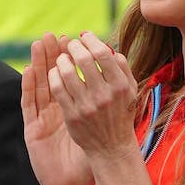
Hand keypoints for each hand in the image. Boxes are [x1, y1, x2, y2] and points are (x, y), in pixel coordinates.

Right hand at [22, 33, 93, 184]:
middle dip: (53, 54)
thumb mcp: (103, 125)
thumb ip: (108, 102)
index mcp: (70, 106)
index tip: (74, 38)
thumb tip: (121, 70)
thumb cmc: (91, 155)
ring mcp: (42, 118)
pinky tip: (28, 70)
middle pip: (51, 75)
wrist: (73, 184)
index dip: (69, 56)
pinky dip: (27, 86)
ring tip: (39, 43)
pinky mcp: (32, 129)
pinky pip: (28, 103)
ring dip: (38, 63)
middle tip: (54, 35)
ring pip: (38, 85)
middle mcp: (55, 109)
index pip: (68, 75)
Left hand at [48, 32, 138, 159]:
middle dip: (73, 47)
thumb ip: (122, 68)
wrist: (112, 147)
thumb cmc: (121, 114)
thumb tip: (108, 47)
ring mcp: (86, 106)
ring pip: (66, 72)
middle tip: (70, 44)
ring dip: (61, 60)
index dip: (90, 40)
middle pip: (83, 59)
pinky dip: (53, 76)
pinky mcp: (72, 115)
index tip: (84, 36)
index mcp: (120, 85)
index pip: (102, 54)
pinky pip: (57, 89)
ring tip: (62, 58)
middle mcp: (104, 95)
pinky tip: (54, 73)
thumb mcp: (130, 91)